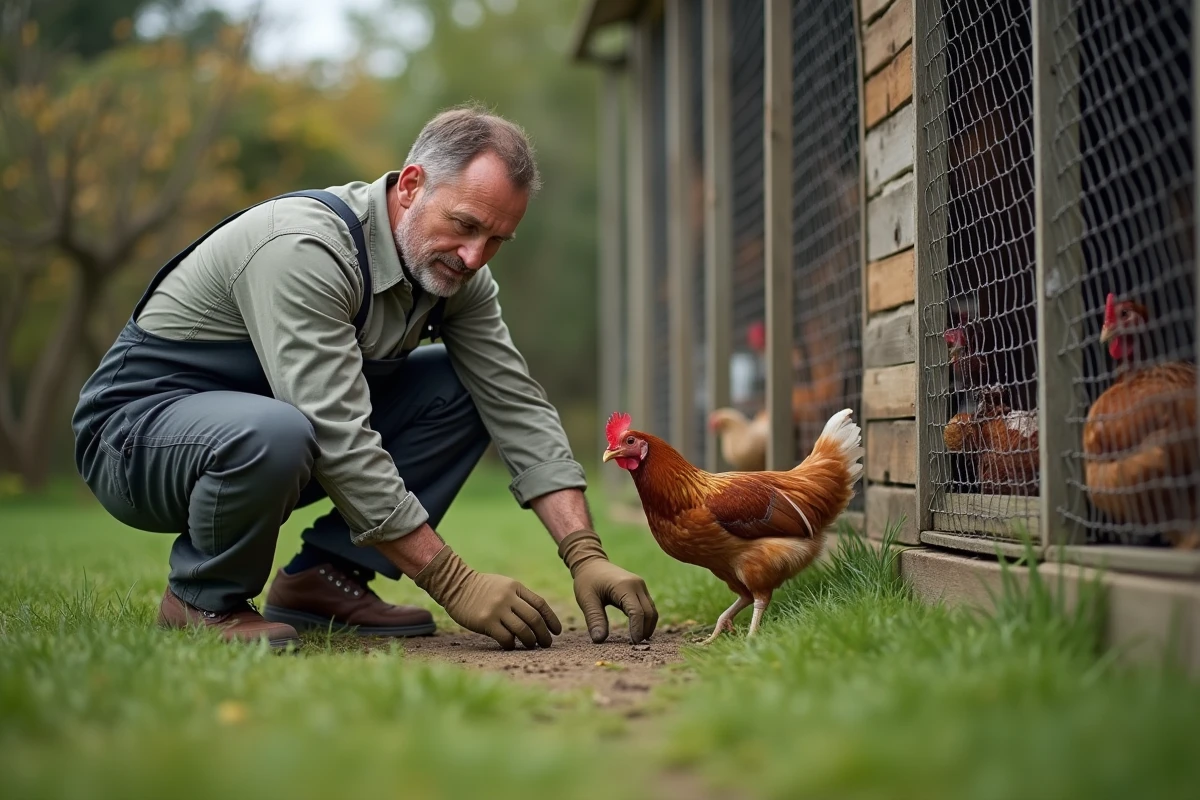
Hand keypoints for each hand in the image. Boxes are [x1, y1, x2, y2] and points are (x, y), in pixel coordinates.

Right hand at [412, 545, 561, 649]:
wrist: (455, 585)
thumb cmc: (481, 588)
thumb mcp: (504, 586)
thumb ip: (519, 598)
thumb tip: (538, 619)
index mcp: (516, 587)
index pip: (540, 604)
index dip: (551, 619)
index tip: (557, 631)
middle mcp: (508, 597)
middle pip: (534, 619)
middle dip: (544, 634)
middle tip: (547, 643)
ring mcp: (497, 609)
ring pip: (522, 630)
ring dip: (530, 641)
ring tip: (531, 646)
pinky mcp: (486, 621)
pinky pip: (505, 637)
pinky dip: (511, 644)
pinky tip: (511, 646)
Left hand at [557, 529, 657, 643]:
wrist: (591, 562)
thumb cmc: (587, 580)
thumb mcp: (587, 600)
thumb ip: (594, 619)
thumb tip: (599, 640)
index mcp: (624, 586)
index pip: (637, 612)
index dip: (637, 629)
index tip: (633, 644)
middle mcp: (637, 584)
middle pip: (649, 612)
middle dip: (645, 630)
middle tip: (635, 646)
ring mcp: (641, 586)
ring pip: (652, 610)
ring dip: (647, 626)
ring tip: (637, 641)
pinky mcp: (640, 589)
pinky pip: (648, 607)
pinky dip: (646, 619)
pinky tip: (638, 630)